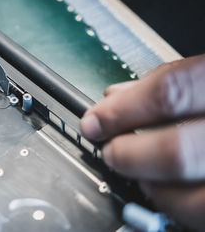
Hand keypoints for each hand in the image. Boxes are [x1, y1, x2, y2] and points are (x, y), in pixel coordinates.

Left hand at [80, 54, 204, 229]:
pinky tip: (168, 192)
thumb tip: (116, 96)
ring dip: (153, 187)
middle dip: (129, 154)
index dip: (121, 109)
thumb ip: (174, 84)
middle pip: (177, 151)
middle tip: (111, 151)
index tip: (95, 120)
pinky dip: (179, 207)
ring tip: (138, 173)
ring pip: (196, 200)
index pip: (171, 91)